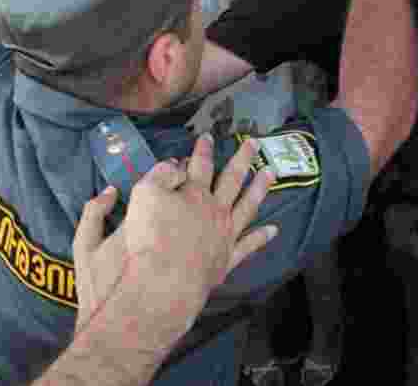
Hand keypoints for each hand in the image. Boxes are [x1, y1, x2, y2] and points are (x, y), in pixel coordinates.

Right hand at [72, 136, 276, 340]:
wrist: (162, 281)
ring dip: (260, 189)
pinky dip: (262, 237)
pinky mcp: (226, 259)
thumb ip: (160, 176)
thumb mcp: (144, 195)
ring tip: (270, 173)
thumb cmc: (148, 237)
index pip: (200, 165)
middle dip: (243, 160)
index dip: (203, 149)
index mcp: (194, 193)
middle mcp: (214, 210)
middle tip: (254, 143)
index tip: (208, 136)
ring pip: (248, 206)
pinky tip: (273, 229)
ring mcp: (225, 235)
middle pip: (232, 179)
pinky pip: (249, 245)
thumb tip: (177, 166)